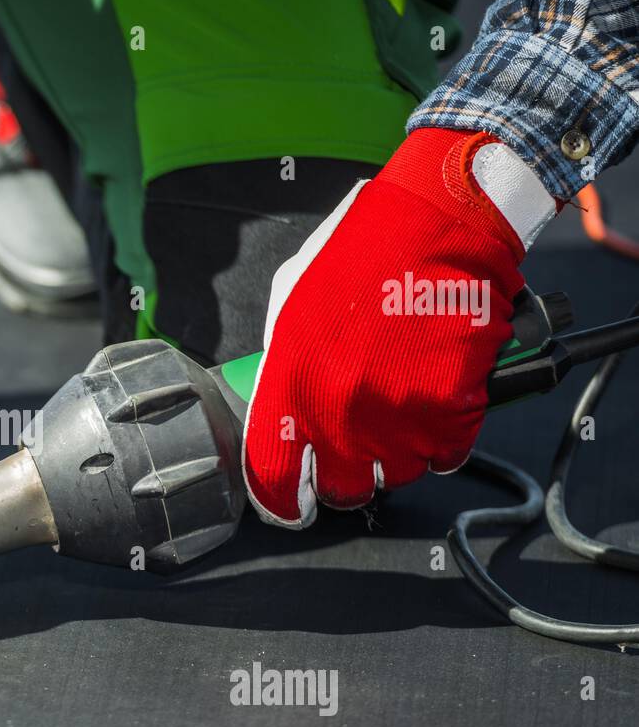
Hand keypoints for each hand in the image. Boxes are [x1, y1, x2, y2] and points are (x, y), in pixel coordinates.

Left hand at [243, 127, 556, 526]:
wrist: (441, 223)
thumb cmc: (364, 252)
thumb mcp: (292, 302)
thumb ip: (282, 363)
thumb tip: (281, 404)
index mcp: (289, 386)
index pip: (274, 480)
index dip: (284, 501)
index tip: (293, 504)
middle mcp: (338, 413)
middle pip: (342, 490)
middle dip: (349, 476)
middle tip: (359, 445)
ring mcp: (396, 418)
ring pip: (396, 476)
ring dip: (398, 452)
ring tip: (402, 403)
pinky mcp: (450, 414)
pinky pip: (445, 456)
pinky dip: (443, 437)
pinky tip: (437, 398)